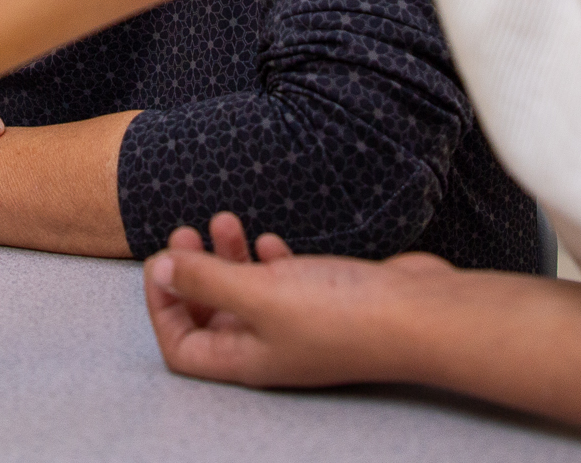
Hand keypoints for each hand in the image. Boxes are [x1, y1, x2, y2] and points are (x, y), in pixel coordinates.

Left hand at [144, 211, 457, 388]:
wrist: (420, 313)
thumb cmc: (343, 315)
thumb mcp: (261, 295)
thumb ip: (207, 280)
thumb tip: (161, 268)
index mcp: (245, 360)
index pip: (181, 347)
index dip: (162, 307)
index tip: (160, 262)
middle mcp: (269, 348)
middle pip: (211, 317)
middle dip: (193, 275)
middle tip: (185, 233)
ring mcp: (299, 326)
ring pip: (246, 293)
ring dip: (228, 258)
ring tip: (225, 221)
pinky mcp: (327, 301)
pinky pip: (283, 283)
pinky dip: (268, 260)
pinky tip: (272, 241)